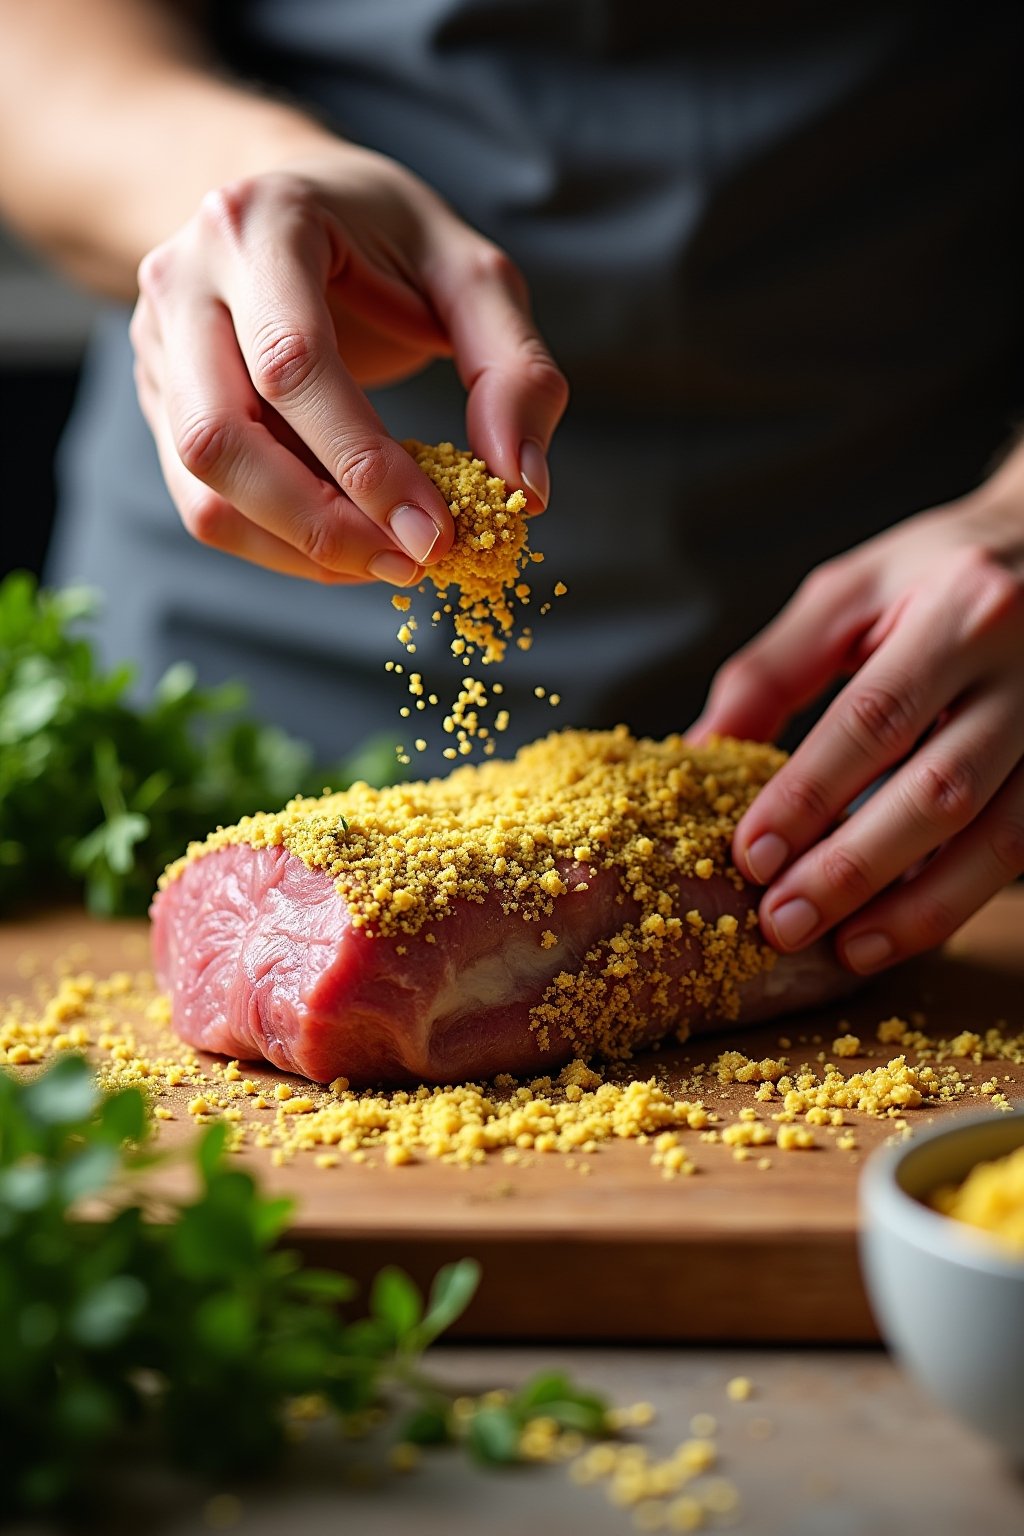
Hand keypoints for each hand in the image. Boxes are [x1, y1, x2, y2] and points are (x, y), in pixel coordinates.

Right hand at [130, 144, 567, 583]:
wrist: (289, 203)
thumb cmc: (385, 238)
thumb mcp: (469, 274)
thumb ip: (513, 369)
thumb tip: (524, 488)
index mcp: (259, 224)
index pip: (292, 365)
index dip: (364, 464)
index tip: (434, 532)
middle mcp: (184, 281)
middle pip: (222, 438)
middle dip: (325, 523)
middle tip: (414, 561)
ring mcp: (158, 345)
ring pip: (203, 486)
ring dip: (298, 549)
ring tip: (387, 563)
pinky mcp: (159, 402)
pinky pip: (204, 504)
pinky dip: (278, 546)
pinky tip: (348, 550)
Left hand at [690, 459, 1023, 972]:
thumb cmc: (936, 571)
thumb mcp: (850, 592)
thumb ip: (774, 670)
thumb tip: (702, 749)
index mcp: (960, 609)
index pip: (873, 718)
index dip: (810, 794)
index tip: (752, 855)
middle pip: (940, 790)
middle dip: (856, 867)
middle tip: (784, 921)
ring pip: (999, 837)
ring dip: (921, 907)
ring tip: (848, 948)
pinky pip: (1023, 845)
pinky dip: (964, 893)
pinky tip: (909, 925)